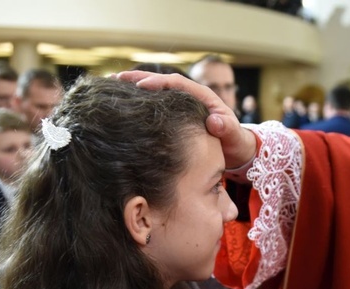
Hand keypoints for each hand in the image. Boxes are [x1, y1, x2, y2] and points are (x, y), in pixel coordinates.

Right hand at [114, 70, 257, 167]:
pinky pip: (156, 104)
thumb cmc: (235, 143)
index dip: (158, 83)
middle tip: (116, 77)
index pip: (177, 83)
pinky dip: (140, 102)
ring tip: (112, 85)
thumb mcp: (234, 137)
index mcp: (203, 97)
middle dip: (139, 78)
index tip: (140, 86)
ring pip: (156, 92)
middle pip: (162, 82)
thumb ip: (227, 129)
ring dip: (135, 87)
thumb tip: (214, 121)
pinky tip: (123, 104)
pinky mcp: (176, 116)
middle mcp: (190, 97)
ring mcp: (182, 106)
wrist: (237, 151)